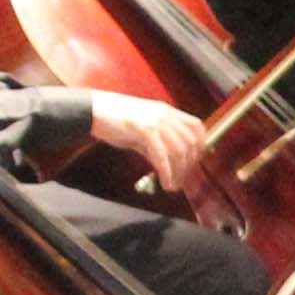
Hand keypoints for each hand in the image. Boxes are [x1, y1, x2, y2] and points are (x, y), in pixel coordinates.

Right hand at [77, 94, 239, 216]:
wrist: (93, 110)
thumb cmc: (116, 120)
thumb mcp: (142, 129)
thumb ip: (157, 143)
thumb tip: (168, 163)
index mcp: (167, 111)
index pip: (197, 127)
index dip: (201, 145)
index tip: (195, 161)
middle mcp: (165, 115)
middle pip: (190, 142)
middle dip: (190, 164)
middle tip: (182, 178)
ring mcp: (156, 122)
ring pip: (179, 151)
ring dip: (179, 172)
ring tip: (173, 185)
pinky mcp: (144, 131)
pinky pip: (162, 156)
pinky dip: (167, 173)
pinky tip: (165, 182)